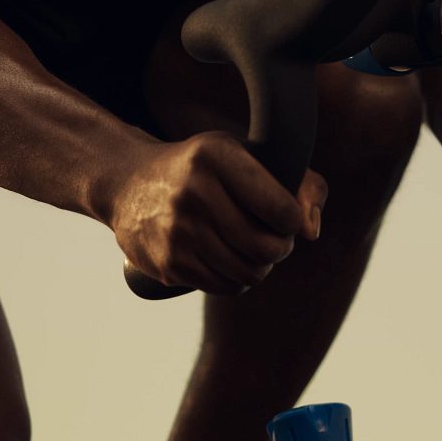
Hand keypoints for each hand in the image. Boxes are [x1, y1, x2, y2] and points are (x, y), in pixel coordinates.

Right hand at [108, 132, 326, 295]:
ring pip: (247, 272)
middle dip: (280, 249)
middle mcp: (194, 191)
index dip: (293, 221)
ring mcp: (177, 230)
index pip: (280, 208)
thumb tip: (312, 230)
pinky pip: (223, 287)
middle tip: (275, 241)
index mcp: (216, 156)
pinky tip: (231, 262)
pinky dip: (236, 280)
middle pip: (265, 247)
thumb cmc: (202, 168)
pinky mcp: (167, 263)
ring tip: (255, 251)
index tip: (286, 217)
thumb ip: (299, 183)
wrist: (129, 183)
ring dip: (260, 267)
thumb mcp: (242, 153)